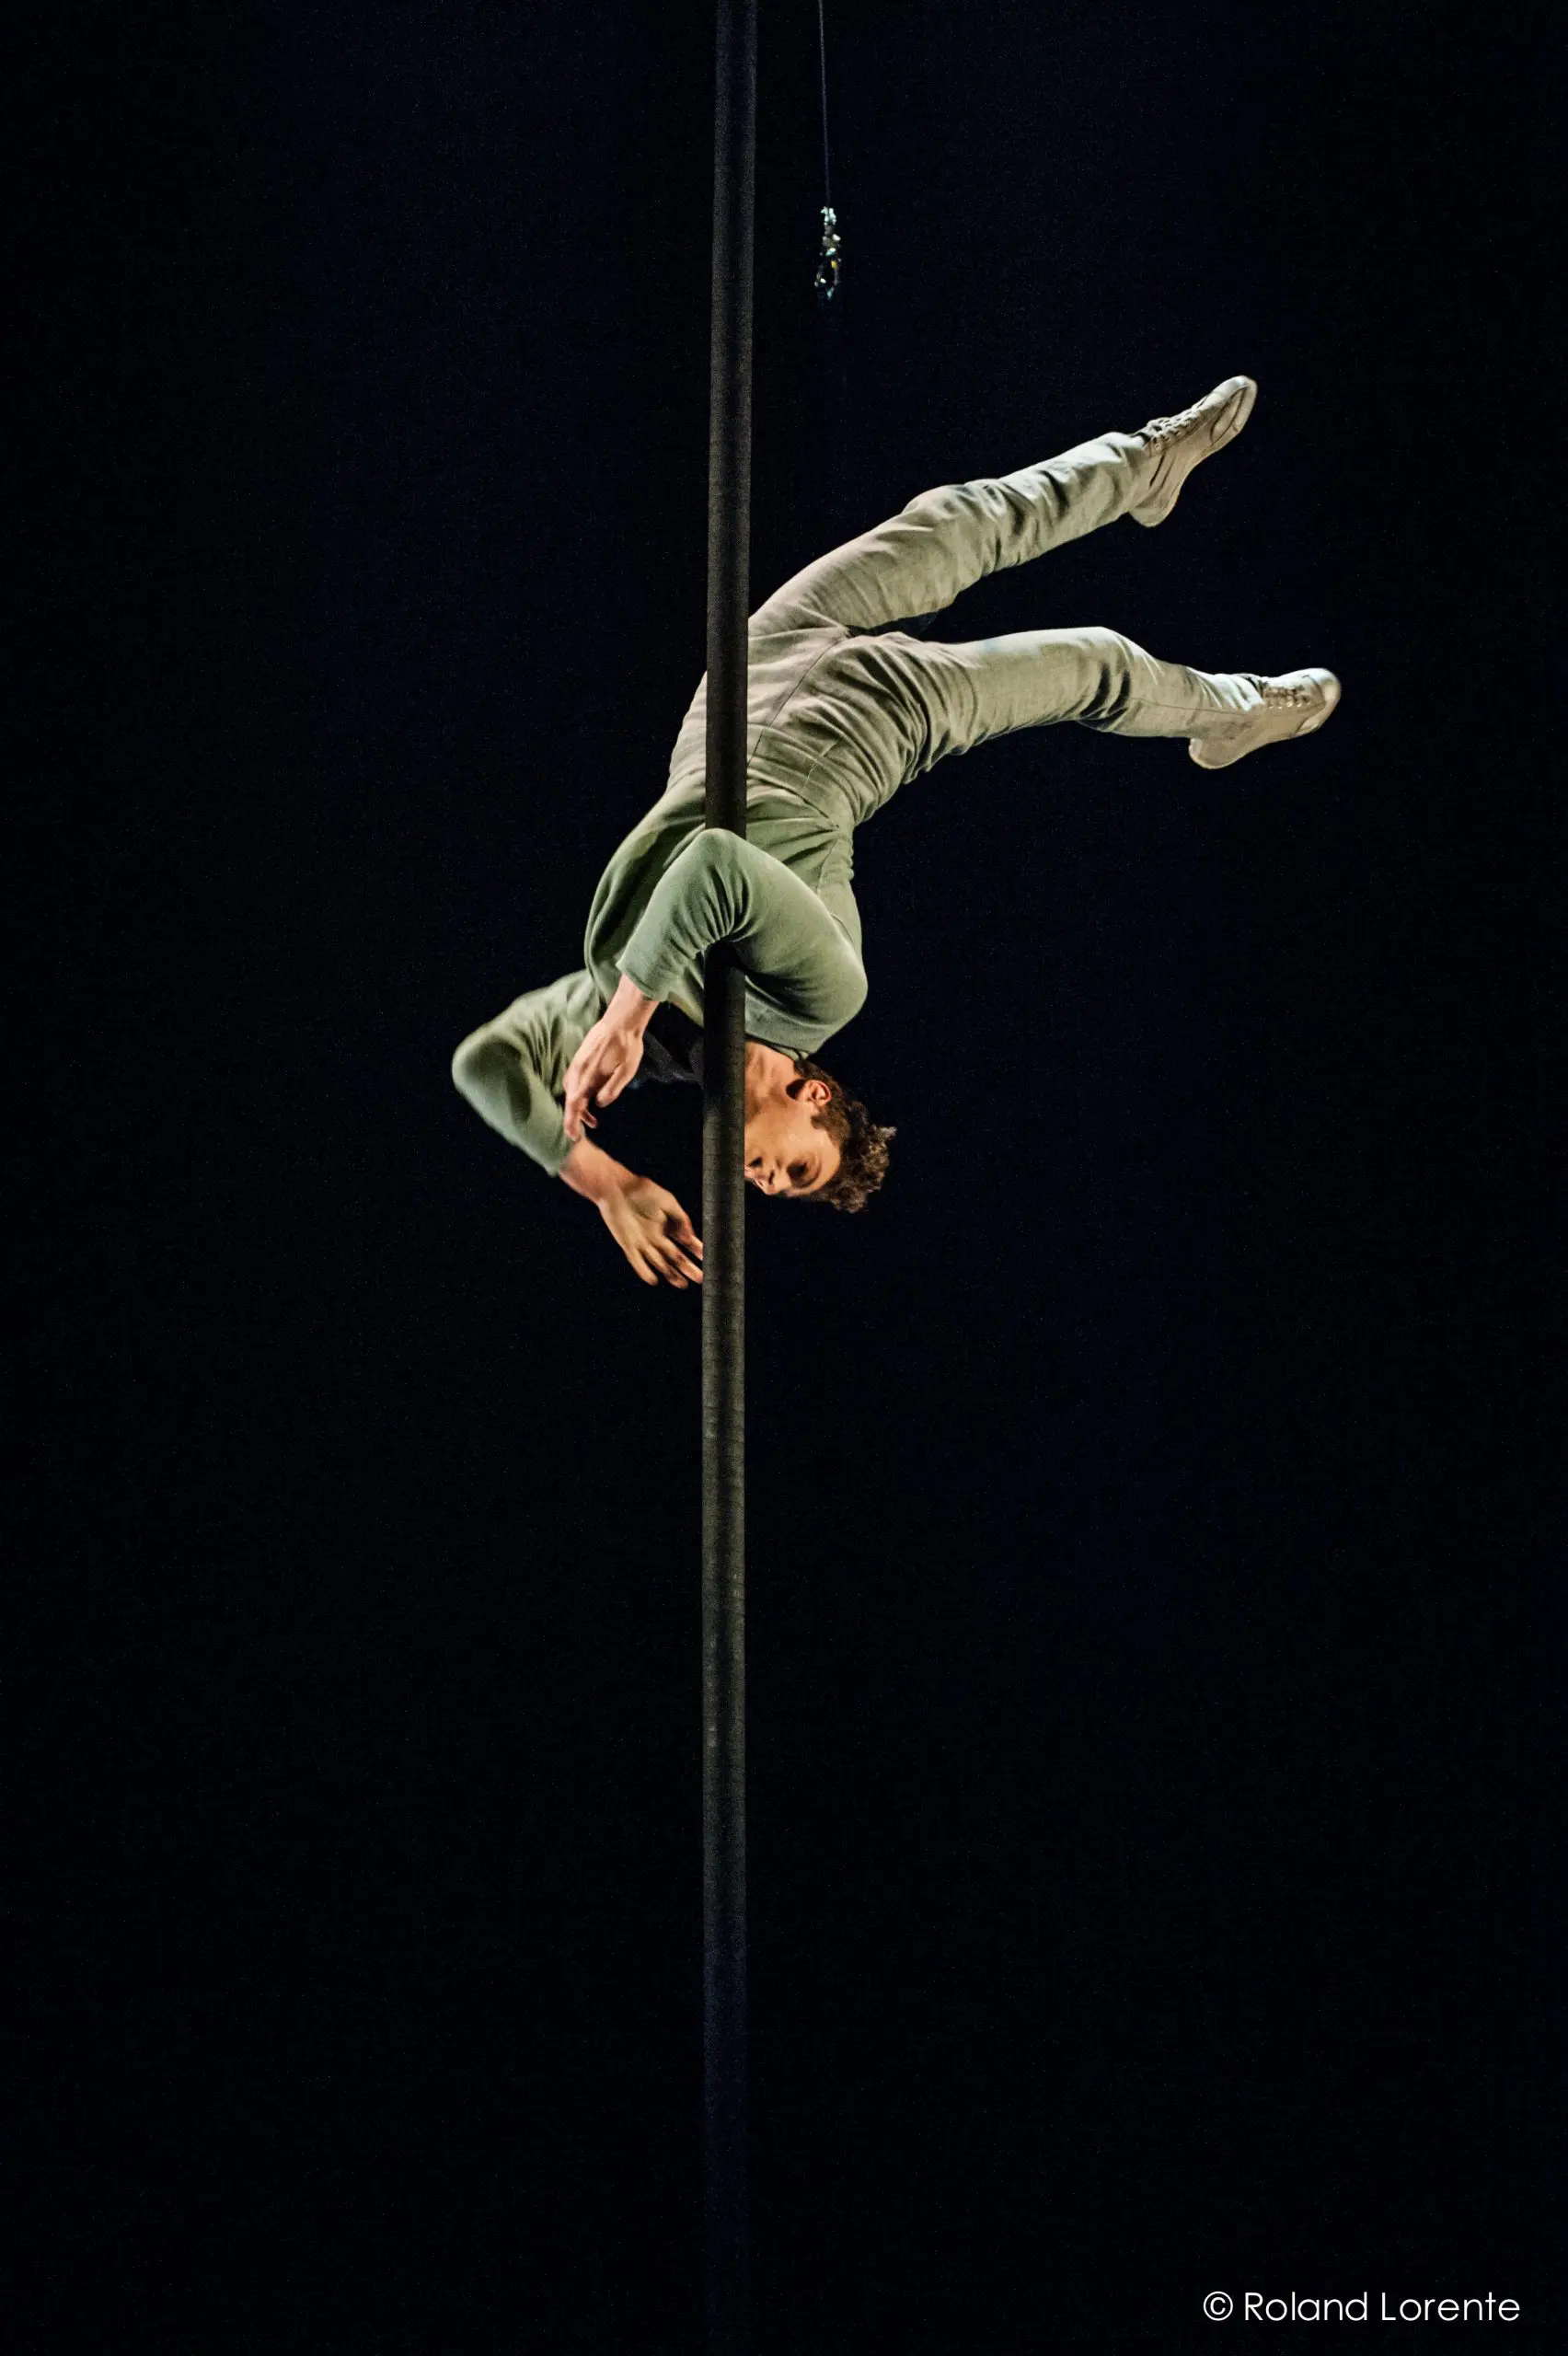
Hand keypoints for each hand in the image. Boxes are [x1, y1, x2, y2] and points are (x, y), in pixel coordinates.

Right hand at [562, 976, 656, 1140]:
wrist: (621, 1019)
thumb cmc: (628, 1045)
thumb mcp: (627, 1070)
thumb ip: (612, 1089)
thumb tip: (599, 1104)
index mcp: (588, 1075)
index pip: (573, 1104)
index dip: (571, 1122)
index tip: (574, 1136)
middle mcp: (578, 1070)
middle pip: (570, 1099)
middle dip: (577, 1116)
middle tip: (593, 1125)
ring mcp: (577, 1062)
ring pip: (570, 1089)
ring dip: (578, 1104)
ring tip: (593, 1113)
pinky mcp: (580, 1057)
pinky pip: (572, 1079)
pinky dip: (577, 1092)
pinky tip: (590, 1093)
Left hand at [596, 1173, 703, 1288]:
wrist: (617, 1189)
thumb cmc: (642, 1191)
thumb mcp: (668, 1201)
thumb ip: (680, 1218)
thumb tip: (689, 1237)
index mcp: (669, 1227)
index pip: (686, 1243)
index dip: (696, 1251)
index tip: (707, 1259)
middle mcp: (658, 1238)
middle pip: (676, 1257)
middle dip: (688, 1268)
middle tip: (701, 1278)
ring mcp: (644, 1243)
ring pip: (660, 1263)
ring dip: (670, 1274)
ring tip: (682, 1284)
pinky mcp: (629, 1245)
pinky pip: (637, 1262)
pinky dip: (644, 1271)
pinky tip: (653, 1280)